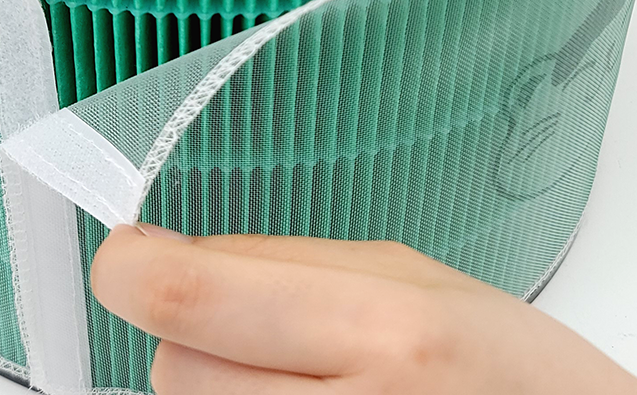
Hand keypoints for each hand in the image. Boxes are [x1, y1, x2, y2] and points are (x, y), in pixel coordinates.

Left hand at [90, 224, 636, 393]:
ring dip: (217, 392)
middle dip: (196, 339)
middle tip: (268, 336)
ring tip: (302, 385)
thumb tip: (161, 256)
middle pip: (169, 369)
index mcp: (382, 332)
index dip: (130, 267)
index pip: (184, 295)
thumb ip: (279, 263)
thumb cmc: (508, 373)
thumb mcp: (410, 277)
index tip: (127, 256)